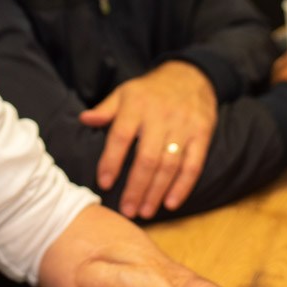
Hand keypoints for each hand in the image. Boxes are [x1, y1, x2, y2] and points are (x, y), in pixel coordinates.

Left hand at [78, 61, 216, 218]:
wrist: (190, 75)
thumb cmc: (150, 90)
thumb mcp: (125, 93)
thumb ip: (105, 109)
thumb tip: (84, 119)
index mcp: (136, 105)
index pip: (120, 136)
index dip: (111, 161)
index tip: (104, 183)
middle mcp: (160, 116)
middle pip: (147, 157)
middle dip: (136, 187)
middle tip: (127, 210)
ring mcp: (183, 125)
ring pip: (170, 165)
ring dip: (157, 192)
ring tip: (145, 211)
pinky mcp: (202, 133)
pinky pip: (194, 164)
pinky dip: (183, 186)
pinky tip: (171, 203)